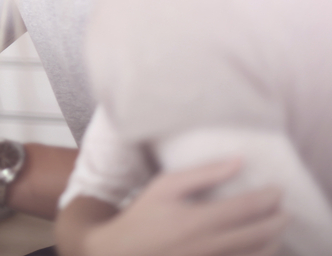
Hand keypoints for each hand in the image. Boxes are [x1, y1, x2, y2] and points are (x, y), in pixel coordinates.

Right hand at [77, 159, 287, 255]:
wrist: (124, 252)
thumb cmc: (143, 215)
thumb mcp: (165, 186)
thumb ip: (203, 174)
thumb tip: (238, 161)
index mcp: (201, 219)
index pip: (249, 207)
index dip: (270, 197)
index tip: (278, 188)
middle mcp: (213, 244)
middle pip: (262, 234)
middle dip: (279, 220)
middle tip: (285, 208)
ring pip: (260, 254)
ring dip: (274, 240)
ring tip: (275, 227)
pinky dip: (258, 254)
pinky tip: (258, 246)